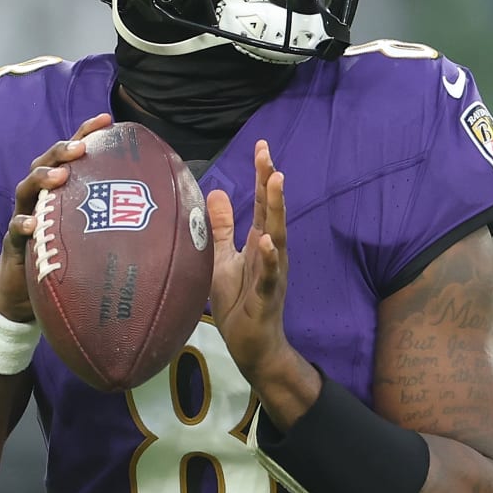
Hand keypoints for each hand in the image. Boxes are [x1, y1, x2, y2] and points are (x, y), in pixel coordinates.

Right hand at [0, 113, 112, 320]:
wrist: (30, 296)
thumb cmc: (71, 260)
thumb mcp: (97, 235)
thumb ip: (122, 219)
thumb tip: (172, 212)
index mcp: (63, 190)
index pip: (73, 154)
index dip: (87, 133)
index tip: (108, 119)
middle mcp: (42, 197)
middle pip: (46, 163)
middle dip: (62, 150)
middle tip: (81, 148)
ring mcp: (25, 216)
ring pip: (26, 188)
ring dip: (42, 178)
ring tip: (60, 176)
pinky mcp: (14, 243)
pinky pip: (15, 230)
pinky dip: (23, 224)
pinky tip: (34, 225)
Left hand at [207, 140, 290, 381]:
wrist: (253, 346)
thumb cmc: (239, 303)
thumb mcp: (223, 260)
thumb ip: (222, 228)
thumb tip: (216, 191)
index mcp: (258, 243)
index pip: (261, 203)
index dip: (261, 176)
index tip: (262, 147)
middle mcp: (270, 253)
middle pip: (271, 212)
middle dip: (270, 183)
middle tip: (267, 154)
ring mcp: (271, 274)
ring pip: (277, 237)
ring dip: (276, 210)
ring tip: (276, 183)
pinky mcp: (266, 297)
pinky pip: (269, 276)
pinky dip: (270, 259)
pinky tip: (269, 243)